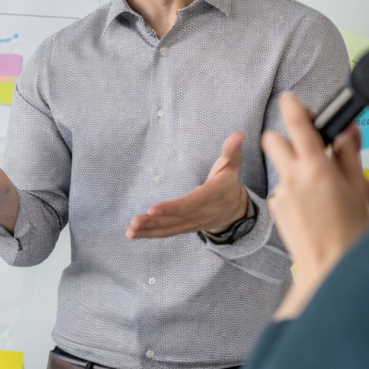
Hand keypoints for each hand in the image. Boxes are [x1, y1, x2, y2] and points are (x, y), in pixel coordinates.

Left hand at [126, 132, 250, 238]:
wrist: (234, 210)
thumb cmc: (227, 183)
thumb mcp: (232, 165)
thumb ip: (232, 151)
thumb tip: (238, 134)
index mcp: (210, 196)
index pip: (189, 203)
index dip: (172, 208)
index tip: (152, 209)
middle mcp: (200, 213)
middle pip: (176, 219)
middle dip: (154, 221)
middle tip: (135, 222)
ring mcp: (192, 223)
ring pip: (169, 228)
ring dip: (149, 231)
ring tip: (130, 231)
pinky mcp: (184, 228)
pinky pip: (167, 232)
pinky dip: (150, 234)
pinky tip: (133, 234)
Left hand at [262, 93, 368, 319]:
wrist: (330, 268)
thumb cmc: (351, 235)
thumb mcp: (359, 190)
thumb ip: (348, 157)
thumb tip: (346, 134)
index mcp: (315, 169)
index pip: (297, 124)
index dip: (293, 106)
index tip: (291, 99)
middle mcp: (292, 178)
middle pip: (272, 140)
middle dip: (285, 137)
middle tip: (307, 145)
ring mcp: (281, 195)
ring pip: (280, 167)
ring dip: (294, 167)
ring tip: (320, 186)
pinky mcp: (276, 210)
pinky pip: (282, 190)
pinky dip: (294, 191)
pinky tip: (313, 207)